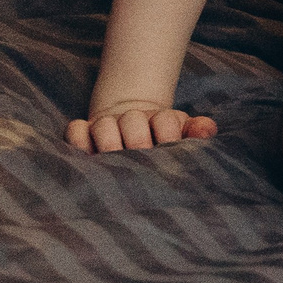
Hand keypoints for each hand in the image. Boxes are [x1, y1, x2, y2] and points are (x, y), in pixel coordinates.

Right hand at [66, 101, 217, 152]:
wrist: (136, 131)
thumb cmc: (165, 141)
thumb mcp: (184, 133)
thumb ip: (198, 130)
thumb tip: (206, 130)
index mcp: (160, 119)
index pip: (165, 120)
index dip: (168, 135)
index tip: (170, 150)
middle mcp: (131, 119)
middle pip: (132, 121)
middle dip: (139, 142)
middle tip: (143, 161)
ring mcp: (106, 125)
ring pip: (103, 125)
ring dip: (109, 143)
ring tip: (115, 164)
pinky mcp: (84, 132)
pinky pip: (75, 130)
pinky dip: (78, 141)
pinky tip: (87, 158)